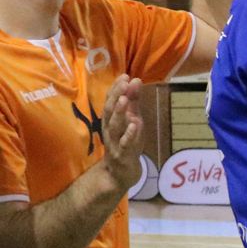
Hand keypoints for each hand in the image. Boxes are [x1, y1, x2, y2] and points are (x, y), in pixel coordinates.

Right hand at [100, 75, 144, 190]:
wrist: (120, 172)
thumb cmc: (126, 143)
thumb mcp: (132, 120)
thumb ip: (133, 103)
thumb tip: (135, 81)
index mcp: (110, 120)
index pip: (110, 101)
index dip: (116, 88)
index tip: (125, 75)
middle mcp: (109, 129)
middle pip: (110, 110)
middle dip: (116, 95)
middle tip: (124, 82)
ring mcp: (115, 142)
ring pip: (114, 126)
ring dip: (119, 112)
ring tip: (124, 99)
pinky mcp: (122, 155)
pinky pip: (125, 144)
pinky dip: (130, 134)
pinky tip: (135, 124)